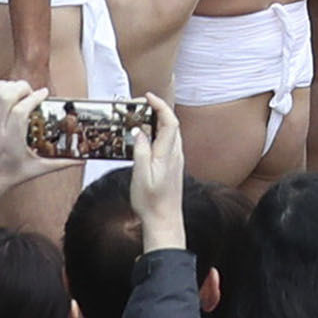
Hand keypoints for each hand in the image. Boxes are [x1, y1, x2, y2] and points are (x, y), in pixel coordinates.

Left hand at [0, 80, 59, 212]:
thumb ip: (61, 162)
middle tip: (31, 93)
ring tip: (19, 92)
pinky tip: (3, 91)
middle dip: (21, 87)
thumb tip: (82, 159)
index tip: (44, 94)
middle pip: (6, 96)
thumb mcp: (37, 170)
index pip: (21, 109)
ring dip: (8, 86)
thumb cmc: (7, 176)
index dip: (34, 97)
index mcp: (11, 141)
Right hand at [130, 97, 187, 247]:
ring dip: (159, 120)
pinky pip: (168, 142)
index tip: (148, 96)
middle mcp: (175, 154)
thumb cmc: (151, 201)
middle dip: (159, 109)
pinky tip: (147, 137)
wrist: (165, 220)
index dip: (161, 105)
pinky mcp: (173, 166)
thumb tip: (140, 131)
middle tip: (141, 104)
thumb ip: (141, 151)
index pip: (169, 121)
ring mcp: (176, 160)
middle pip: (172, 123)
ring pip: (171, 133)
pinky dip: (159, 133)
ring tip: (141, 116)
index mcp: (167, 153)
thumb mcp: (141, 175)